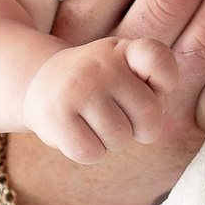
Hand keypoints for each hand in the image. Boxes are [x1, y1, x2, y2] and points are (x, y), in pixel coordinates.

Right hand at [23, 37, 178, 162]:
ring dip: (112, 141)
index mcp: (124, 50)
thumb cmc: (99, 84)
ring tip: (95, 122)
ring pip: (120, 139)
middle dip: (139, 128)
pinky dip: (90, 152)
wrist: (40, 83)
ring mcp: (77, 89)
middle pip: (149, 117)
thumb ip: (153, 85)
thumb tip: (150, 122)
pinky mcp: (56, 117)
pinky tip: (79, 132)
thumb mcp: (127, 68)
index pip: (159, 60)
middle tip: (119, 116)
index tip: (149, 86)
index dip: (164, 82)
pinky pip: (92, 153)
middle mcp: (101, 64)